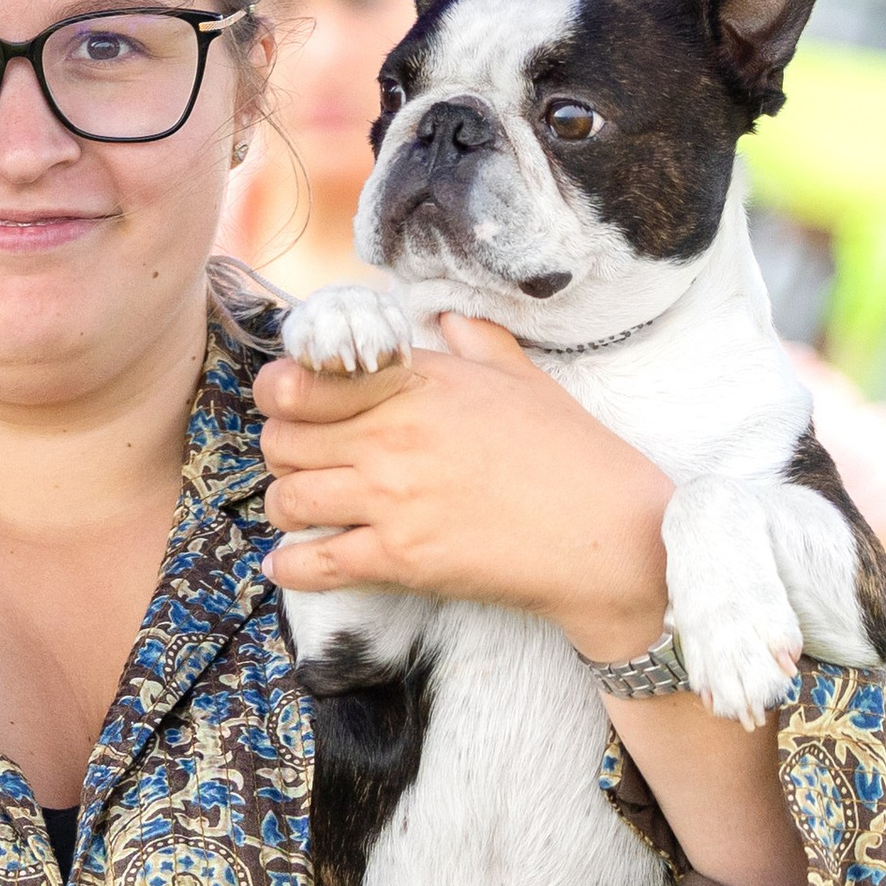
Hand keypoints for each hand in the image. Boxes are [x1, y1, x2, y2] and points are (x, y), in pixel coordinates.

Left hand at [258, 313, 671, 660]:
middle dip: (280, 451)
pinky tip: (288, 564)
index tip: (284, 403)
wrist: (606, 534)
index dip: (279, 392)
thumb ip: (476, 342)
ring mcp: (393, 499)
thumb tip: (449, 319)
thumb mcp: (524, 379)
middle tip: (297, 460)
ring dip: (286, 505)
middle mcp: (395, 436)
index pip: (306, 379)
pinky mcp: (400, 558)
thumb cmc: (570, 454)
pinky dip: (292, 566)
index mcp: (419, 385)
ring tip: (302, 509)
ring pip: (288, 499)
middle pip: (284, 440)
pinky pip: (314, 563)